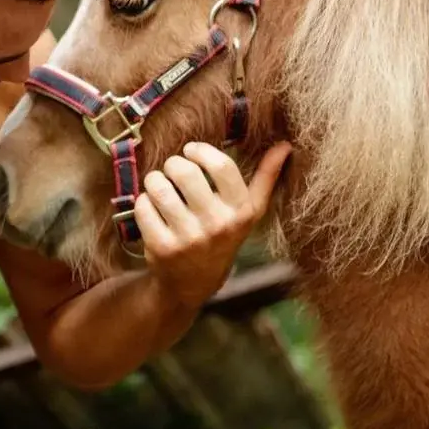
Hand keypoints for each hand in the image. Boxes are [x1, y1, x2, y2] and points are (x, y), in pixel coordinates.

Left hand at [133, 140, 292, 309]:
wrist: (194, 283)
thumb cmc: (222, 236)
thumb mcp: (249, 212)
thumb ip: (266, 177)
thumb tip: (285, 145)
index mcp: (241, 211)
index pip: (222, 165)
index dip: (200, 151)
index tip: (191, 151)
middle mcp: (217, 225)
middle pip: (185, 172)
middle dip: (173, 163)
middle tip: (172, 169)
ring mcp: (189, 238)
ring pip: (159, 187)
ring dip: (154, 180)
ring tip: (158, 185)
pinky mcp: (162, 247)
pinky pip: (143, 207)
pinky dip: (143, 202)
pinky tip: (152, 208)